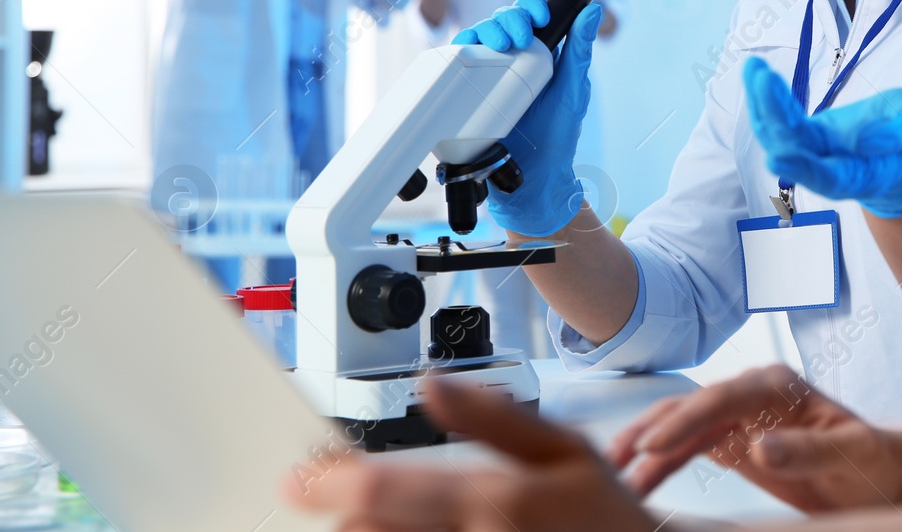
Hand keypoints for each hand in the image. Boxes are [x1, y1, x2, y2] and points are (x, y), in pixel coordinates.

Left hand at [287, 376, 658, 531]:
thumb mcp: (566, 445)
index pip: (383, 492)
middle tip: (319, 497)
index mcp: (496, 502)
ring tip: (356, 519)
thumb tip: (431, 383)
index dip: (328, 483)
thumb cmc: (603, 512)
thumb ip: (494, 415)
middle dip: (340, 516)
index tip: (299, 477)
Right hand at [453, 0, 602, 236]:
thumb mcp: (572, 89)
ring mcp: (489, 75)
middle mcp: (512, 61)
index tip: (540, 17)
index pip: (531, 16)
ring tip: (501, 46)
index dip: (532, 7)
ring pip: (480, 35)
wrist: (531, 175)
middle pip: (503, 21)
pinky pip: (457, 62)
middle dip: (509, 18)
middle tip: (519, 38)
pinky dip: (460, 48)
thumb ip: (580, 51)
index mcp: (539, 55)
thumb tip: (595, 12)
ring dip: (487, 30)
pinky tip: (468, 49)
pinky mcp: (468, 91)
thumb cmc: (558, 134)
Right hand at [606, 365, 901, 512]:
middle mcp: (753, 394)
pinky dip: (664, 462)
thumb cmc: (872, 459)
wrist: (881, 473)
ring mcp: (740, 417)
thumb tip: (759, 445)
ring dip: (649, 447)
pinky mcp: (734, 441)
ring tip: (614, 470)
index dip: (685, 420)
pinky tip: (639, 480)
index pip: (722, 397)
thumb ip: (808, 450)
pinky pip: (691, 449)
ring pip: (683, 427)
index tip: (654, 446)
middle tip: (616, 459)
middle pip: (692, 406)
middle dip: (652, 430)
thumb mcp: (851, 455)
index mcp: (779, 386)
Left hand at [742, 57, 901, 217]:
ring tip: (754, 67)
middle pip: (791, 149)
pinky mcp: (804, 134)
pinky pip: (778, 118)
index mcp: (860, 176)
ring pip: (777, 133)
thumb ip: (897, 134)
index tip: (778, 157)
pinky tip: (755, 70)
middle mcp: (827, 167)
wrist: (901, 154)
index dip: (803, 169)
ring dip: (762, 101)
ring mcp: (811, 151)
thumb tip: (862, 138)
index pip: (828, 176)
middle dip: (774, 116)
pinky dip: (764, 96)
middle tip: (764, 81)